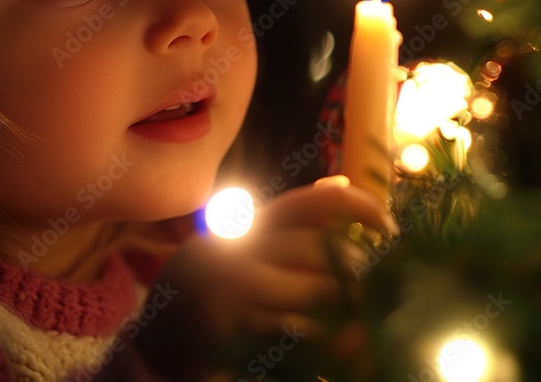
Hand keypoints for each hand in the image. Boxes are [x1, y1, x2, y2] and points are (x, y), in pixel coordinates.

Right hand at [139, 179, 396, 378]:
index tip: (390, 226)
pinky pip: (298, 335)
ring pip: (316, 292)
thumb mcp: (239, 252)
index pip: (310, 202)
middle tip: (380, 293)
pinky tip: (338, 354)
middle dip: (357, 273)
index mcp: (244, 229)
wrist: (150, 355)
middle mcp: (237, 252)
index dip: (358, 207)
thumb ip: (285, 226)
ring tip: (364, 327)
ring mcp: (233, 293)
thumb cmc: (206, 302)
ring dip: (350, 311)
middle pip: (319, 250)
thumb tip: (342, 184)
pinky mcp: (232, 333)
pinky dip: (325, 346)